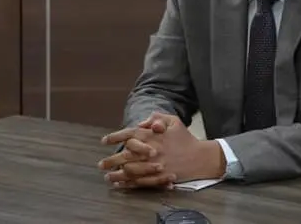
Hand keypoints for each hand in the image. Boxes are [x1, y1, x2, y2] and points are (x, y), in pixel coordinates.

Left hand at [98, 112, 223, 187]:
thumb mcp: (174, 121)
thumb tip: (143, 121)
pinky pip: (139, 181)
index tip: (104, 141)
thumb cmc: (185, 139)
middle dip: (111, 160)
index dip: (115, 137)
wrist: (199, 158)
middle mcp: (151, 150)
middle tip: (101, 163)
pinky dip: (127, 183)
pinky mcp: (157, 177)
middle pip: (125, 155)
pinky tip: (120, 184)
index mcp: (153, 135)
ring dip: (116, 174)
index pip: (129, 134)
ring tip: (107, 176)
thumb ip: (157, 117)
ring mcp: (154, 165)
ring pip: (130, 170)